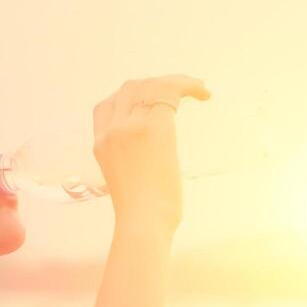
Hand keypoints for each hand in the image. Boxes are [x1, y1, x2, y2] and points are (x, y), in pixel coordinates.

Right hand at [91, 75, 211, 231]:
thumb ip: (131, 160)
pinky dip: (189, 86)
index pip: (107, 104)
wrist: (142, 224)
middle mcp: (112, 130)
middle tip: (181, 91)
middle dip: (156, 84)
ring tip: (199, 89)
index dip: (132, 96)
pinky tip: (204, 93)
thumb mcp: (125, 180)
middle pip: (130, 88)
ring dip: (177, 82)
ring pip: (151, 86)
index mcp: (101, 143)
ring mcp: (130, 127)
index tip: (153, 100)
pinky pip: (170, 93)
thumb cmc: (142, 215)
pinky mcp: (153, 128)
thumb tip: (154, 155)